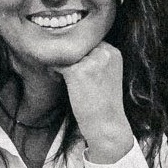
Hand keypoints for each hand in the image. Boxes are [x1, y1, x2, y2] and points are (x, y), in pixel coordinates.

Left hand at [56, 42, 135, 162]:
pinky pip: (57, 64)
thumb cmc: (103, 104)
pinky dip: (54, 71)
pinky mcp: (77, 71)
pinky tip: (58, 80)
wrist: (107, 125)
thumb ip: (95, 59)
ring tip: (60, 76)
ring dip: (59, 63)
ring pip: (65, 53)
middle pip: (76, 45)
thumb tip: (70, 49)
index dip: (77, 52)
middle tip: (64, 72)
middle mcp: (104, 52)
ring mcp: (91, 61)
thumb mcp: (106, 74)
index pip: (88, 42)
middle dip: (68, 56)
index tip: (74, 66)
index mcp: (113, 52)